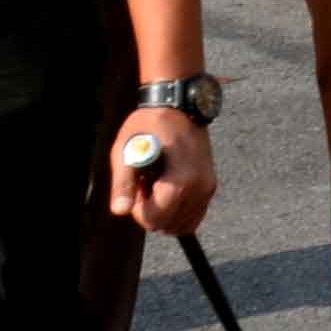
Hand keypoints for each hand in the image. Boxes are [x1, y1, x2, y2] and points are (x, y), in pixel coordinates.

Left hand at [107, 110, 216, 237]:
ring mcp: (207, 188)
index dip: (138, 209)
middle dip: (153, 211)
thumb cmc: (149, 126)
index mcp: (180, 182)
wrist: (178, 105)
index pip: (155, 220)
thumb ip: (123, 184)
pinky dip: (179, 210)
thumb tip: (120, 210)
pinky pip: (194, 215)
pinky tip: (169, 187)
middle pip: (169, 225)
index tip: (137, 187)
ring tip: (158, 185)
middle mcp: (199, 188)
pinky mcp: (210, 185)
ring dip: (166, 212)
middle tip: (146, 184)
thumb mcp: (126, 151)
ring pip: (182, 224)